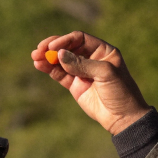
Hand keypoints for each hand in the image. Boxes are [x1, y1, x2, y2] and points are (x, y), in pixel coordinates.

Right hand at [31, 30, 149, 133]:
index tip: (52, 46)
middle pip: (67, 48)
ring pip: (61, 61)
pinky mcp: (75, 86)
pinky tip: (40, 65)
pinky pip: (60, 74)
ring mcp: (82, 72)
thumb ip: (82, 64)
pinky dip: (50, 69)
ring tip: (35, 57)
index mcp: (103, 50)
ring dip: (48, 58)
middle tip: (38, 49)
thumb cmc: (120, 92)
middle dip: (52, 47)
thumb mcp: (105, 73)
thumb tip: (59, 55)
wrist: (123, 118)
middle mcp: (91, 58)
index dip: (65, 40)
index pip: (80, 39)